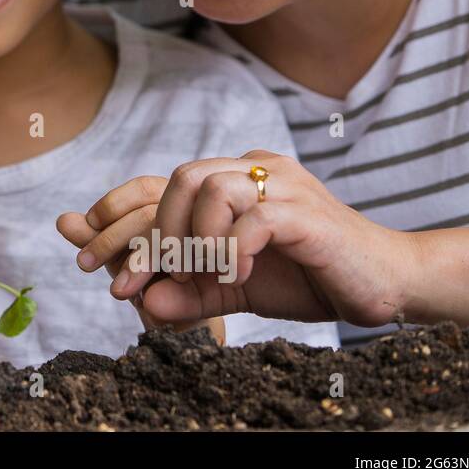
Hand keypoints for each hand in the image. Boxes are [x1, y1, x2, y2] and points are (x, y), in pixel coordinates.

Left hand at [78, 150, 412, 327]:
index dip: (117, 211)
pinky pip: (250, 219)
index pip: (161, 181)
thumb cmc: (308, 278)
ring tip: (198, 278)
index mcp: (234, 178)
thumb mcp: (232, 289)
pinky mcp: (305, 211)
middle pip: (176, 179)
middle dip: (143, 234)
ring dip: (188, 240)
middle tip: (130, 282)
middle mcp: (254, 169)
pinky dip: (229, 251)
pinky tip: (234, 276)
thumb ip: (187, 291)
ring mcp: (282, 184)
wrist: (384, 285)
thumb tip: (139, 300)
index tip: (84, 249)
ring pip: (206, 186)